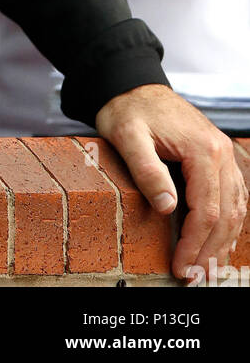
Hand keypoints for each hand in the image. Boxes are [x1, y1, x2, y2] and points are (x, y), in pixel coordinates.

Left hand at [95, 83, 247, 280]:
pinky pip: (234, 196)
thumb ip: (146, 170)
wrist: (133, 85)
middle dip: (210, 251)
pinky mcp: (218, 157)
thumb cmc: (128, 109)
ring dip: (223, 242)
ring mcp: (223, 154)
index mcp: (202, 149)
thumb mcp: (126, 136)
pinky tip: (219, 241)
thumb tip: (166, 207)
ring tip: (207, 269)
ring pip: (235, 208)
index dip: (194, 244)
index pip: (206, 210)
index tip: (180, 267)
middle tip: (193, 277)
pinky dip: (229, 223)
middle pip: (225, 214)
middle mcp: (221, 152)